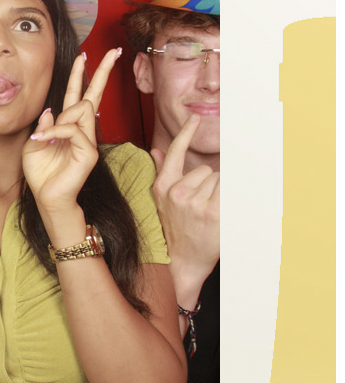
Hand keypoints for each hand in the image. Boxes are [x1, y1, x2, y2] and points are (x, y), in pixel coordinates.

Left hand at [22, 48, 120, 223]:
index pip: (76, 95)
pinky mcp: (89, 153)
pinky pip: (74, 130)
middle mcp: (82, 131)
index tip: (84, 56)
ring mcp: (88, 141)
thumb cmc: (41, 174)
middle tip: (114, 51)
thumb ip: (41, 127)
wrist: (48, 199)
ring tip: (44, 140)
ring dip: (60, 120)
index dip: (79, 76)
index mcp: (68, 126)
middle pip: (92, 95)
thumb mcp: (33, 146)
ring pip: (81, 110)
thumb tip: (51, 112)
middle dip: (103, 71)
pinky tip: (45, 141)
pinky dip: (57, 133)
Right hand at [150, 115, 219, 305]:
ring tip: (208, 215)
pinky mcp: (213, 211)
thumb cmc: (174, 232)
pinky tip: (220, 215)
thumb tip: (155, 151)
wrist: (181, 263)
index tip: (194, 119)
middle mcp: (177, 193)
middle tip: (201, 209)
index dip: (185, 133)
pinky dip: (228, 200)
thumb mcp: (161, 203)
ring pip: (219, 180)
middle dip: (209, 185)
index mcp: (163, 188)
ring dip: (219, 194)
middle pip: (207, 170)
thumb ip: (162, 173)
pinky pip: (228, 191)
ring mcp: (195, 202)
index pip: (175, 153)